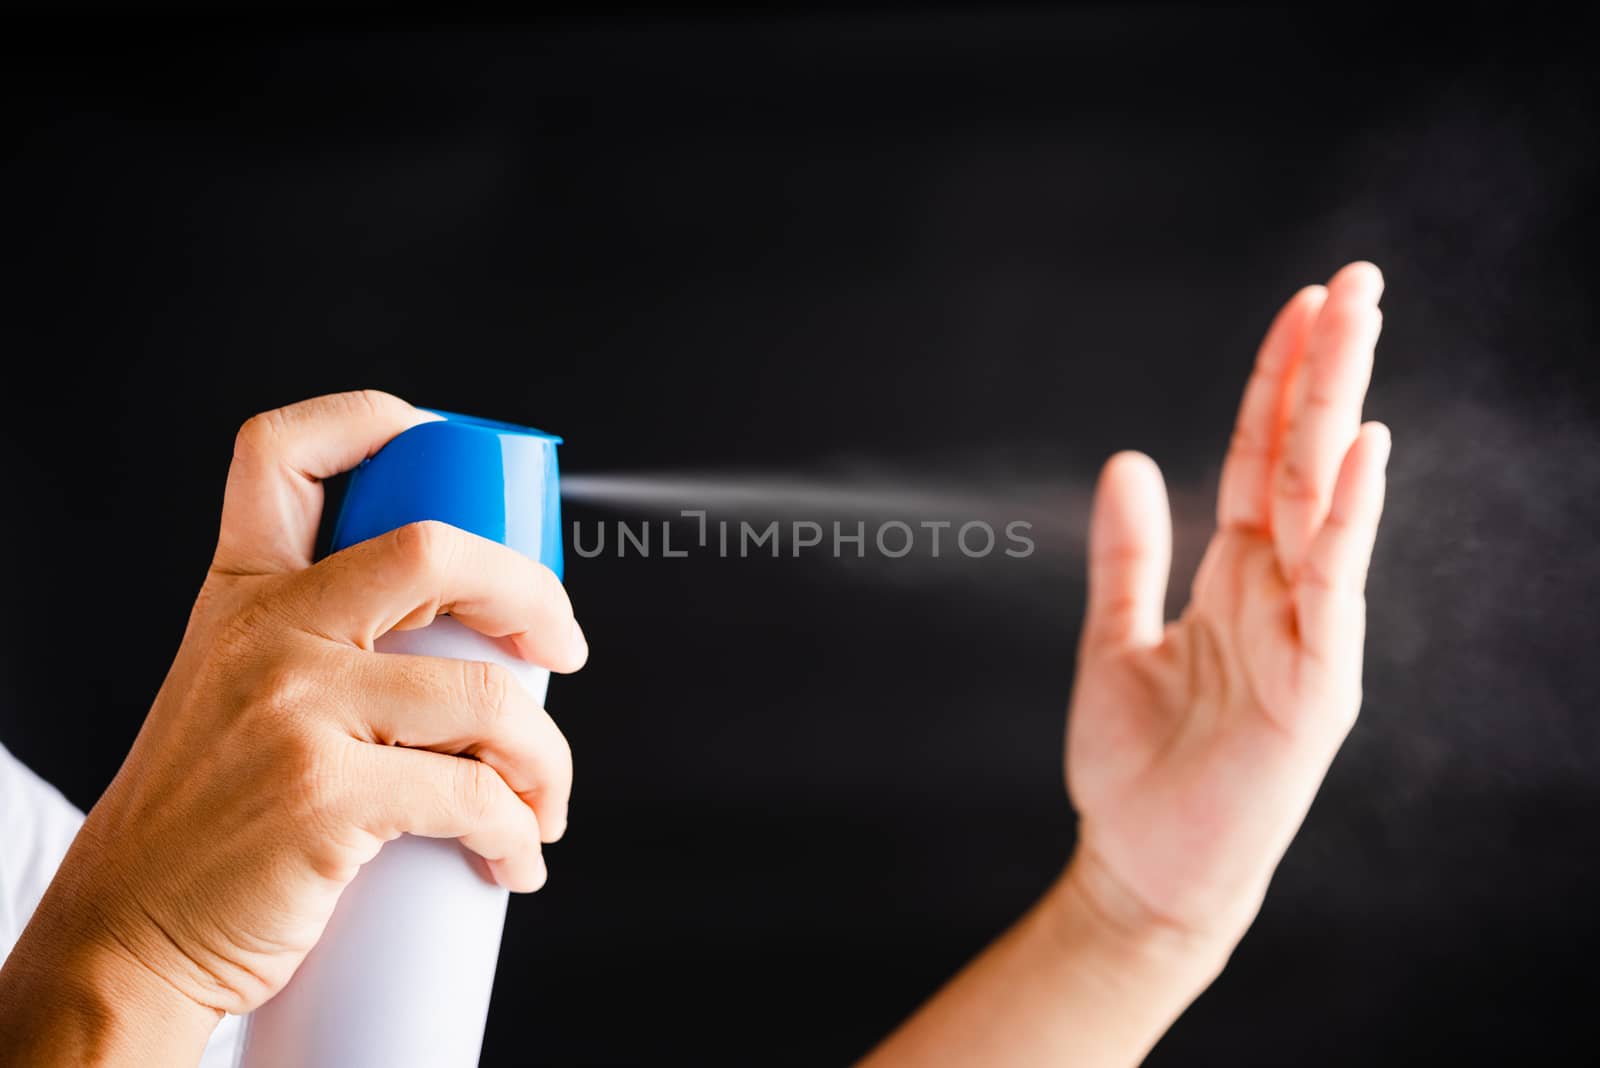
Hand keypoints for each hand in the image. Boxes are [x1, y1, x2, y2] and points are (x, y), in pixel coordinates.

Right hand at [0, 391, 587, 1063]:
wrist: (127, 934)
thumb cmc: (202, 822)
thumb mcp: (231, 692)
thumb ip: (315, 644)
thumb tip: (465, 638)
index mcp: (241, 594)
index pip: (286, 453)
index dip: (378, 421)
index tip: (455, 454)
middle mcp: (264, 631)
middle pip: (436, 549)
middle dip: (533, 593)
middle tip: (564, 650)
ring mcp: (293, 707)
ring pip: (485, 693)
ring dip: (546, 757)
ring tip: (543, 801)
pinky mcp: (323, 794)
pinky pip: (473, 793)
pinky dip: (518, 831)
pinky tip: (514, 856)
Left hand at [1064, 262, 1388, 956]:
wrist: (1141, 870)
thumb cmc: (1135, 767)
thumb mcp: (1116, 640)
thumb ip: (1128, 555)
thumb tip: (1129, 459)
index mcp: (1236, 577)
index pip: (1260, 457)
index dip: (1276, 381)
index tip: (1298, 304)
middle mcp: (1281, 594)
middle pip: (1305, 460)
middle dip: (1329, 369)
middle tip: (1357, 278)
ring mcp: (1306, 636)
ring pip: (1327, 504)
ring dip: (1342, 411)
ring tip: (1360, 324)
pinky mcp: (1317, 690)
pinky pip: (1335, 590)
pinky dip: (1347, 521)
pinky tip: (1362, 454)